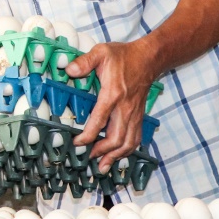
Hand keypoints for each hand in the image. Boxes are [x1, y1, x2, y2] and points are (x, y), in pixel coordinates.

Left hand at [65, 41, 158, 172]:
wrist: (149, 58)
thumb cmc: (124, 56)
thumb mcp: (101, 52)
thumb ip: (84, 62)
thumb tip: (68, 70)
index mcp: (113, 94)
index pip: (99, 121)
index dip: (87, 136)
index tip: (77, 142)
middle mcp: (125, 108)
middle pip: (117, 138)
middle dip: (102, 152)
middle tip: (88, 158)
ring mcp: (134, 114)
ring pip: (128, 142)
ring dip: (116, 156)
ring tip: (103, 166)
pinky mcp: (139, 116)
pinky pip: (136, 138)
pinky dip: (127, 150)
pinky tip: (118, 156)